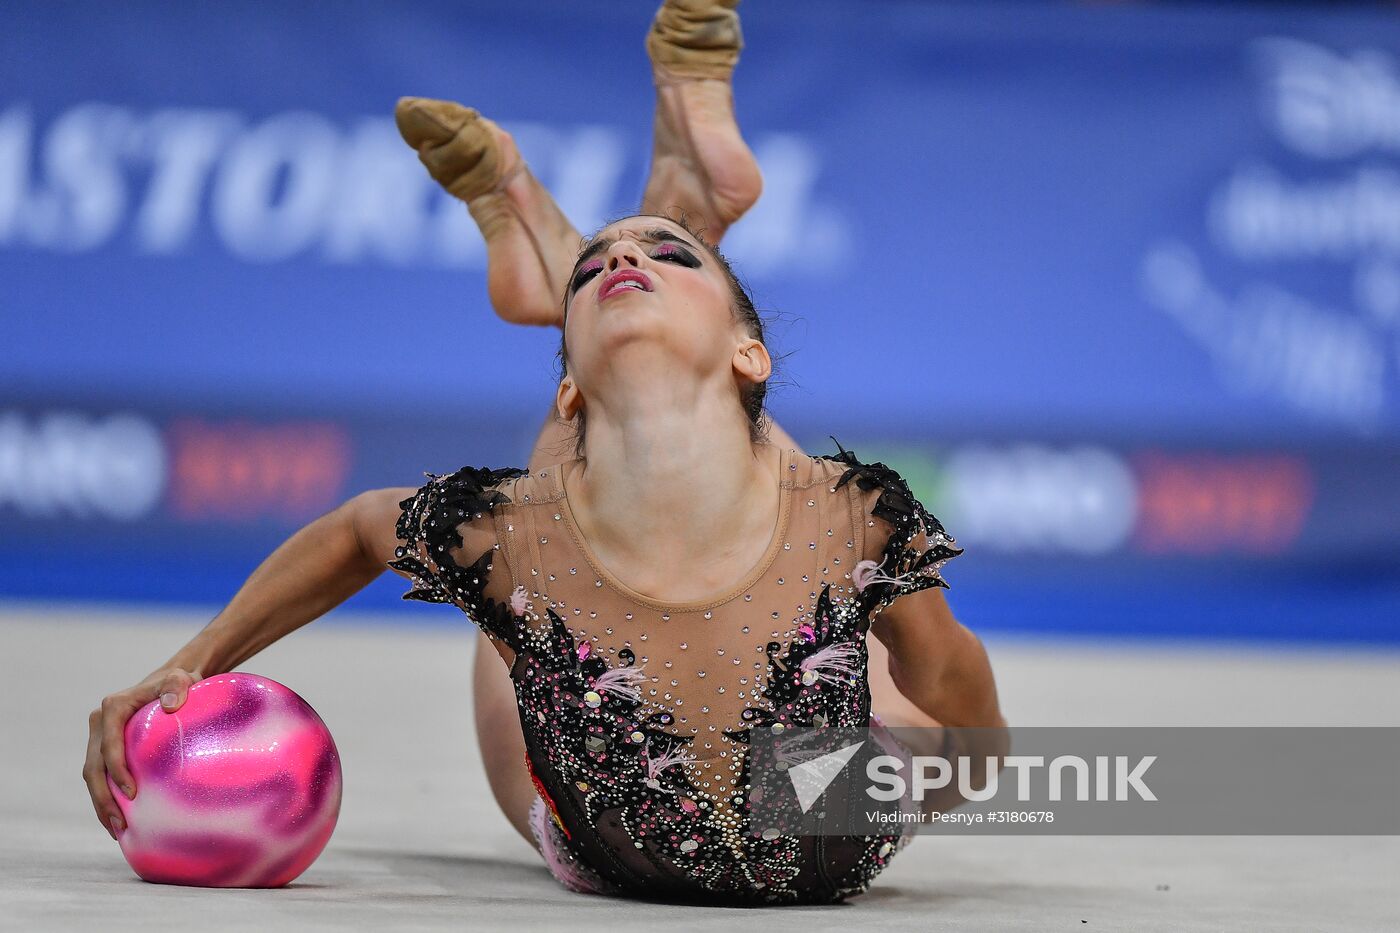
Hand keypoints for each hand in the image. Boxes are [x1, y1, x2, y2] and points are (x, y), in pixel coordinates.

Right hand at [83, 667, 202, 840]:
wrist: (171, 684)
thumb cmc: (179, 683)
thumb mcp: (181, 679)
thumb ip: (177, 686)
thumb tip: (171, 705)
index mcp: (113, 707)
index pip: (109, 745)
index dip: (116, 770)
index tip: (131, 793)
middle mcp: (100, 723)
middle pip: (93, 766)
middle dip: (103, 797)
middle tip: (121, 822)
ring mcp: (99, 737)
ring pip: (92, 776)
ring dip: (100, 804)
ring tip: (117, 829)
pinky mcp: (104, 749)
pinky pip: (99, 777)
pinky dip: (105, 798)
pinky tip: (117, 820)